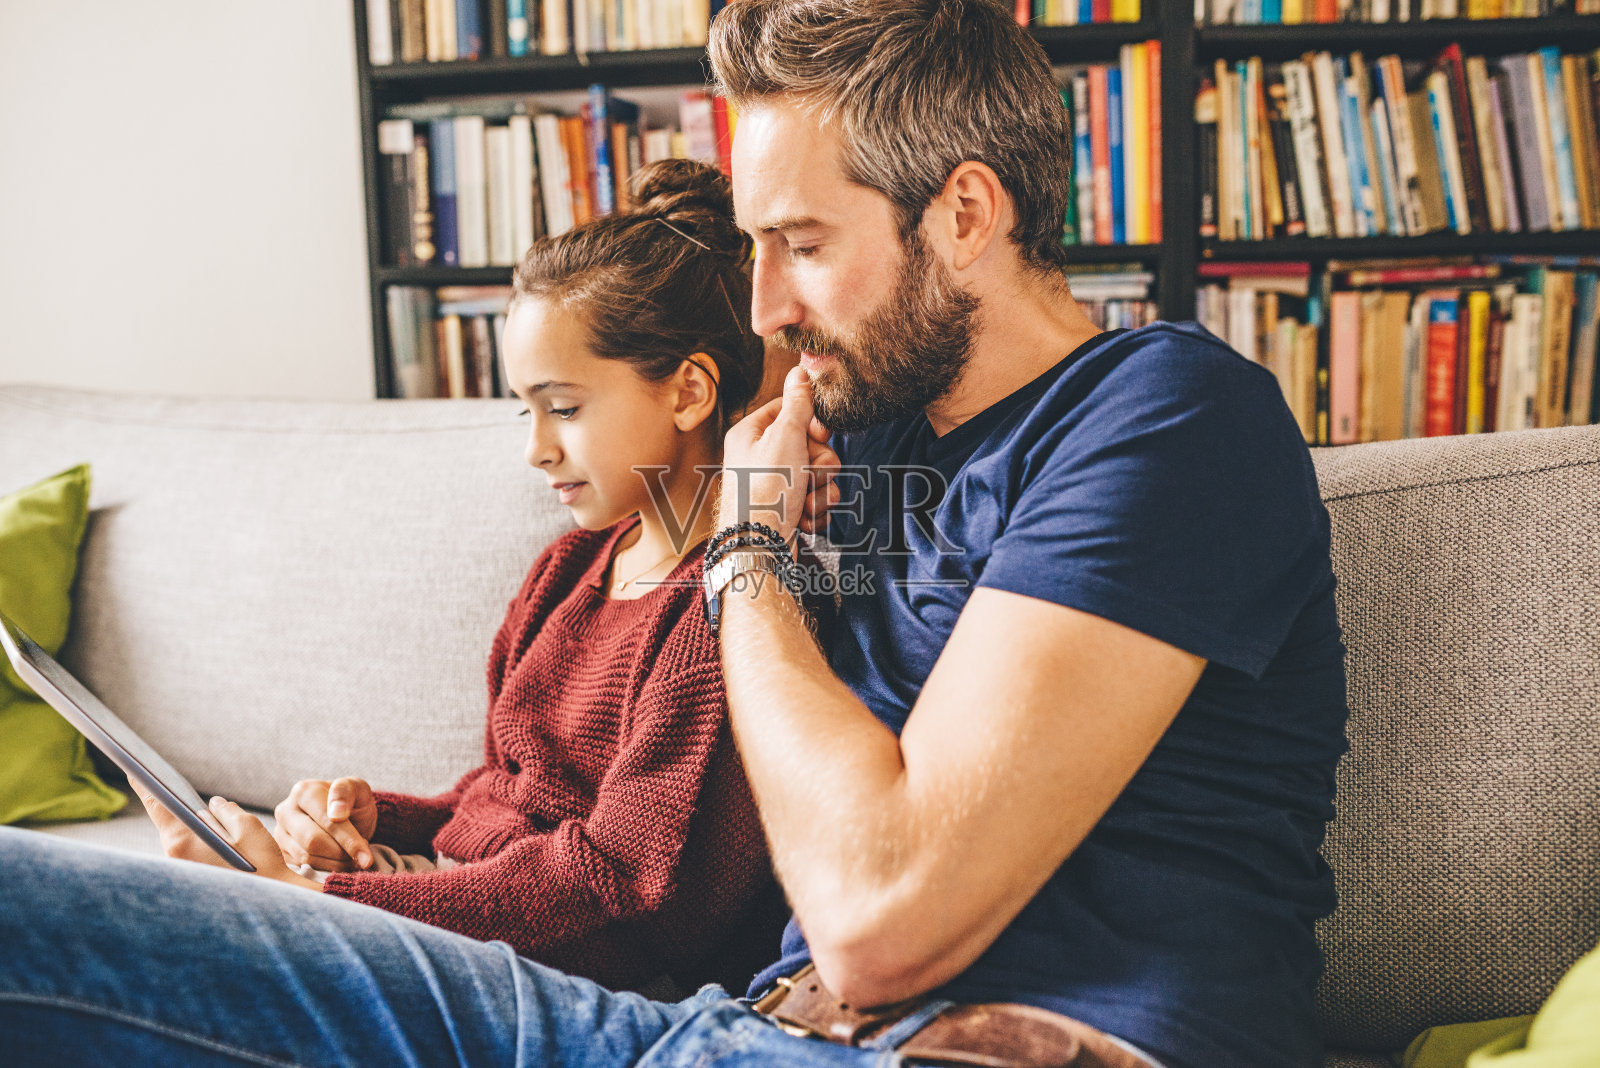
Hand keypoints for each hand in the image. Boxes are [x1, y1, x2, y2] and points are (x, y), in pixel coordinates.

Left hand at [132, 782, 321, 891]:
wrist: (272, 906)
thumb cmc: (261, 865)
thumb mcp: (248, 827)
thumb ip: (225, 811)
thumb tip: (213, 806)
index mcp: (184, 840)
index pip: (157, 805)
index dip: (144, 785)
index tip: (133, 769)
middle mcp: (175, 856)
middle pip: (171, 823)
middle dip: (181, 809)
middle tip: (187, 792)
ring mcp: (181, 871)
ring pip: (183, 840)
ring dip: (196, 831)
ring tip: (214, 824)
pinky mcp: (192, 881)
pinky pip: (191, 855)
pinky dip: (201, 845)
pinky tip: (220, 845)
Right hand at [272, 777, 376, 871]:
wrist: (343, 816)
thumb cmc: (351, 801)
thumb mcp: (358, 789)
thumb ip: (347, 792)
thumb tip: (336, 813)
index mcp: (303, 792)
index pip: (325, 819)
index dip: (348, 839)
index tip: (366, 857)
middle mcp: (285, 812)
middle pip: (312, 841)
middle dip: (341, 853)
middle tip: (362, 859)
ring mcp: (280, 835)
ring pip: (307, 858)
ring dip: (335, 864)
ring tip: (352, 858)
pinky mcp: (281, 854)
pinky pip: (302, 869)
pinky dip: (325, 871)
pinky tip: (339, 865)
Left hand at [721, 366, 840, 539]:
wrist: (758, 550)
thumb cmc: (764, 493)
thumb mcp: (784, 438)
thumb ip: (797, 404)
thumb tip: (800, 370)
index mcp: (751, 434)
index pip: (789, 411)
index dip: (811, 423)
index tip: (819, 435)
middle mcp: (758, 458)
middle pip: (809, 445)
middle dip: (820, 465)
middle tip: (809, 476)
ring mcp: (772, 486)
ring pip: (816, 476)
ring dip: (820, 491)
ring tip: (805, 503)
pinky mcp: (784, 510)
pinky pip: (814, 500)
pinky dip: (815, 511)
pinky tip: (804, 520)